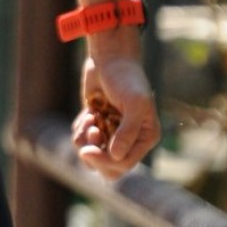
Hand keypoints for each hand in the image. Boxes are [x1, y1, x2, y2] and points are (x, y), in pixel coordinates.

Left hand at [71, 52, 158, 180]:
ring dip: (86, 140)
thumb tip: (116, 156)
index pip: (124, 164)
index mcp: (146, 137)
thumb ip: (128, 131)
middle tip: (91, 133)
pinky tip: (88, 112)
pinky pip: (83, 141)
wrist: (110, 58)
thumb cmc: (126, 78)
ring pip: (92, 156)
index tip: (88, 150)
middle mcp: (131, 140)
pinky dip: (80, 130)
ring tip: (90, 118)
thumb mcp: (134, 102)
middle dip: (94, 155)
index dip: (104, 161)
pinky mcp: (96, 126)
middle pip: (108, 168)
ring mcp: (112, 134)